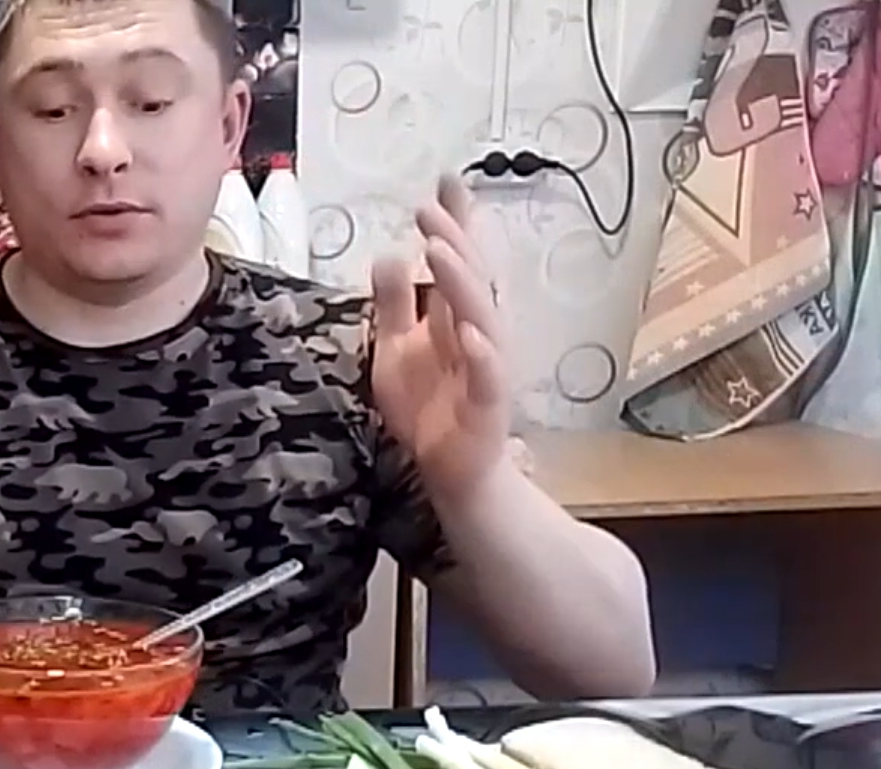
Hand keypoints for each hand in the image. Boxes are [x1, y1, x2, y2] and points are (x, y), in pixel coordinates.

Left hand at [370, 175, 510, 501]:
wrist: (453, 474)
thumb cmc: (428, 409)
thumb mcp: (397, 349)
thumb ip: (394, 304)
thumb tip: (391, 252)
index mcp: (455, 320)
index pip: (459, 262)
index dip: (456, 224)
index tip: (446, 182)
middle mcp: (478, 336)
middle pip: (471, 281)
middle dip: (454, 240)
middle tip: (431, 207)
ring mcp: (488, 369)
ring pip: (481, 318)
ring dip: (463, 283)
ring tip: (441, 250)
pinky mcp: (489, 407)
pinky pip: (489, 377)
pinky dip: (483, 353)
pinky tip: (469, 331)